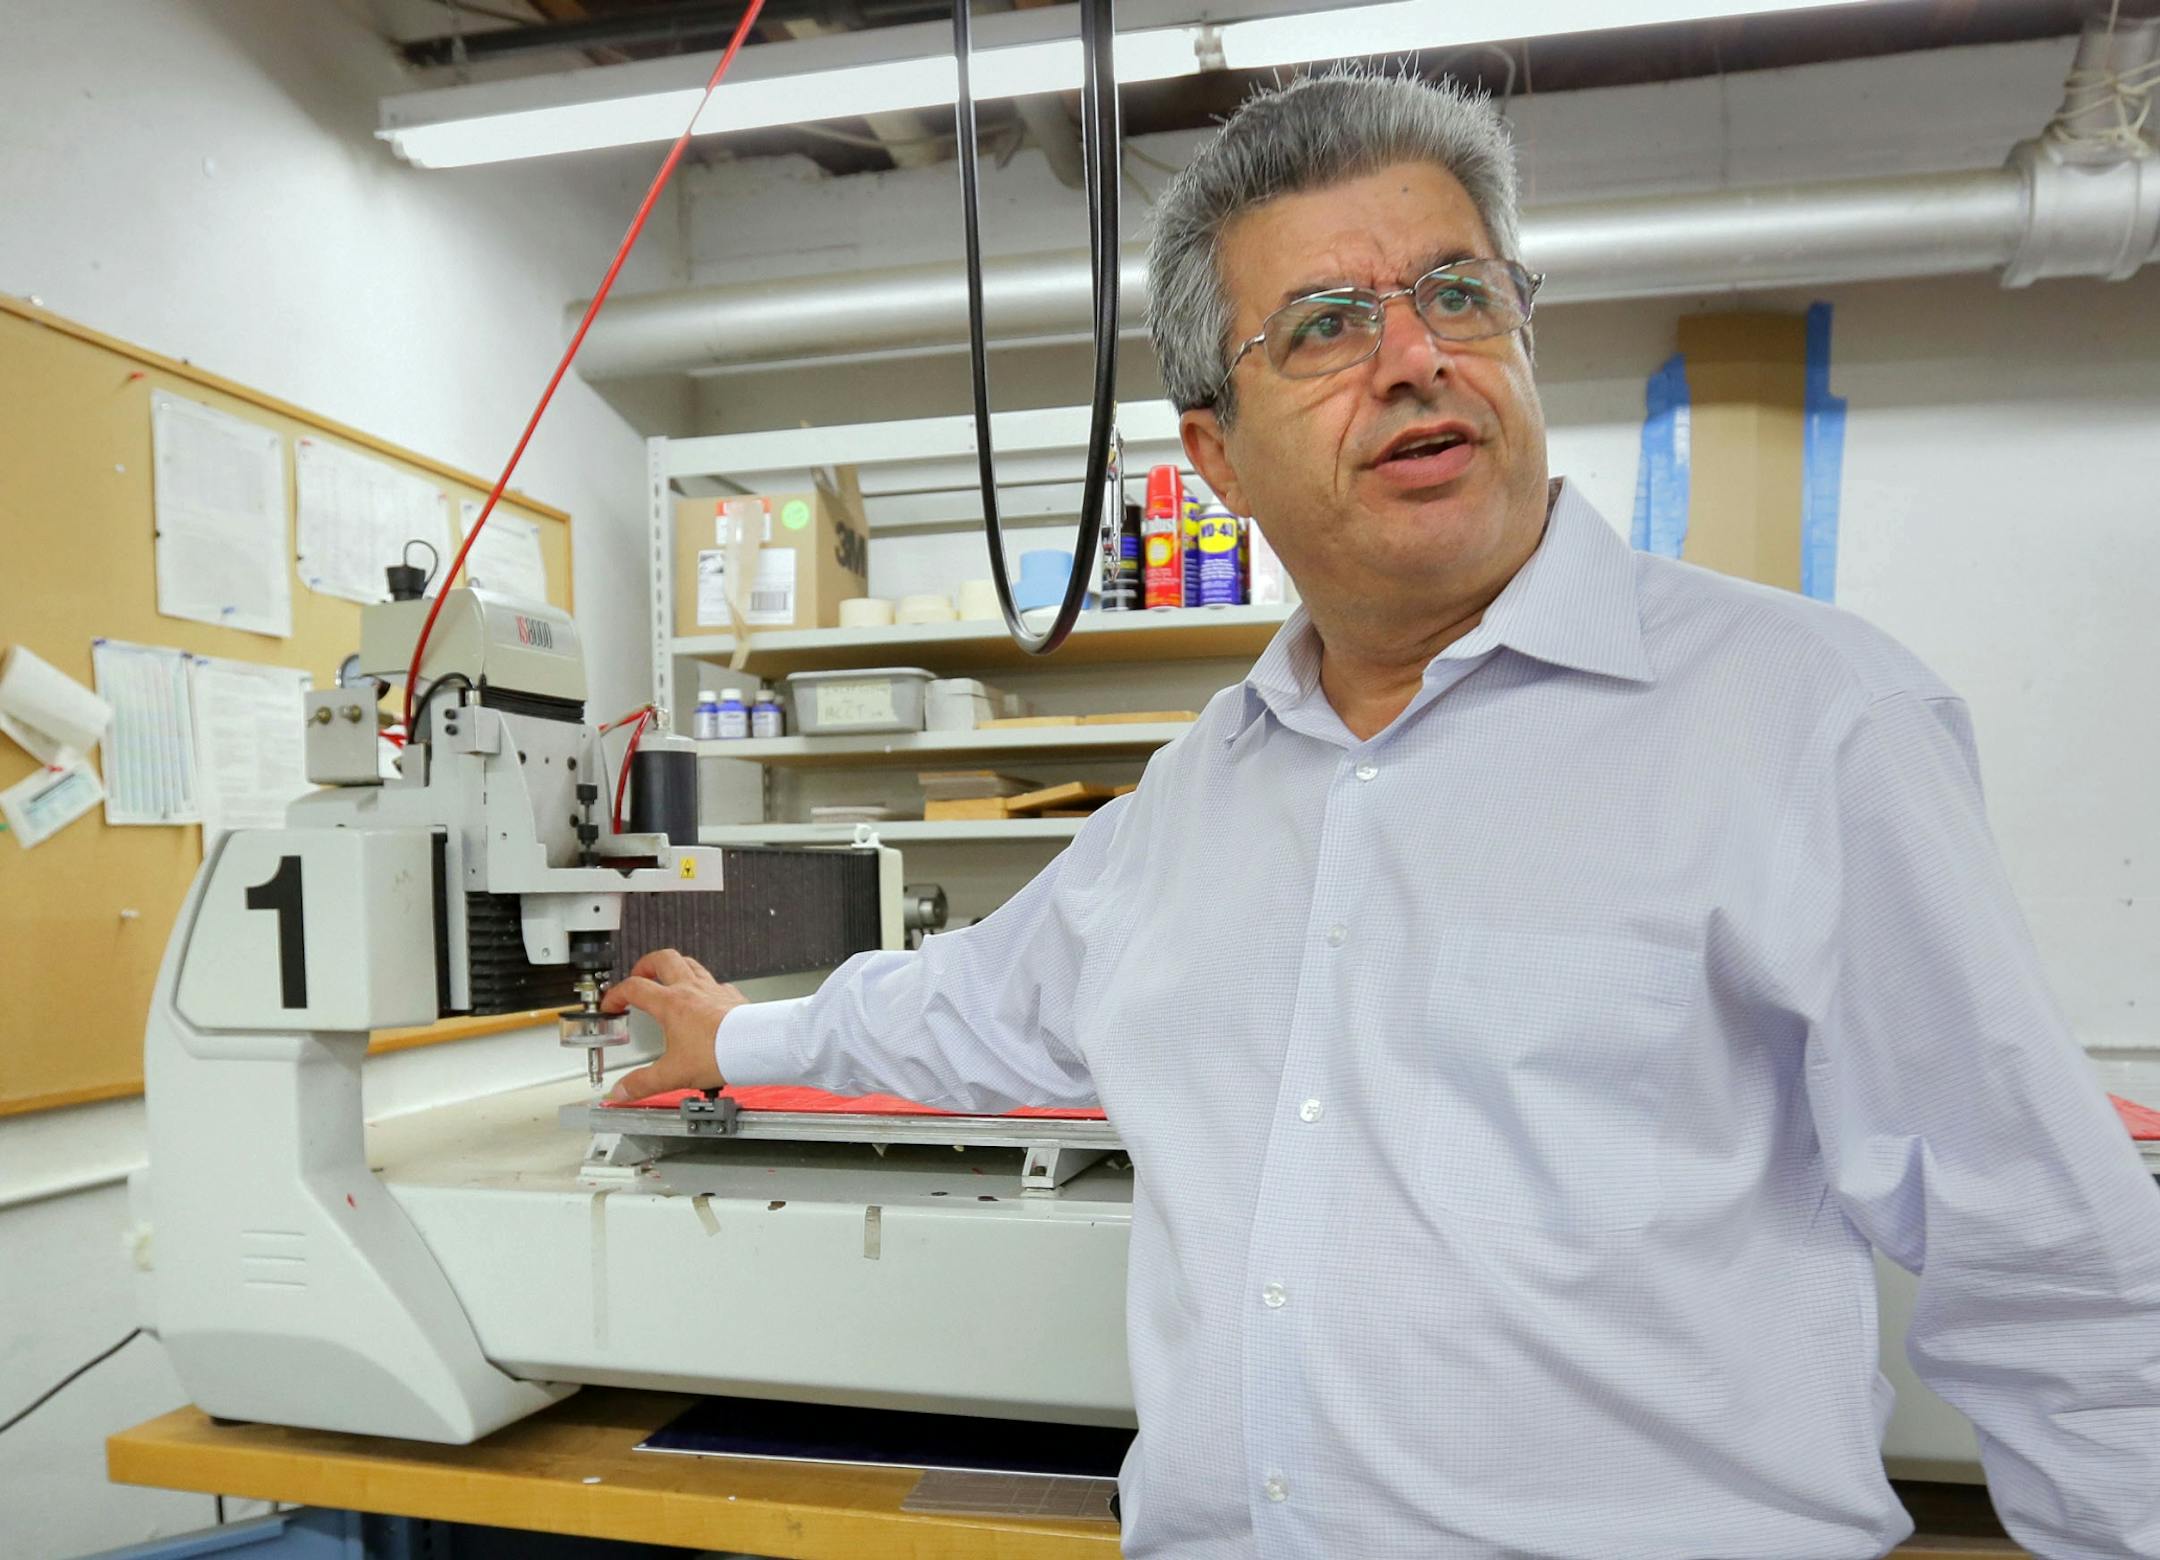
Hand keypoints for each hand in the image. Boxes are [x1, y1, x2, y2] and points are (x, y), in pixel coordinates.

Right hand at [599, 949, 747, 1102]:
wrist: (754, 1046)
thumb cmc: (719, 1053)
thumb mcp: (672, 1074)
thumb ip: (643, 1083)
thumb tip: (622, 1091)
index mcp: (671, 1004)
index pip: (634, 988)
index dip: (616, 994)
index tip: (611, 1004)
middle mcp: (691, 990)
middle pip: (662, 959)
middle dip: (645, 964)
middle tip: (639, 975)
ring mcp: (713, 989)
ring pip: (690, 963)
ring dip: (675, 966)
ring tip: (668, 976)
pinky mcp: (732, 996)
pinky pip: (716, 981)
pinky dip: (705, 984)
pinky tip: (705, 996)